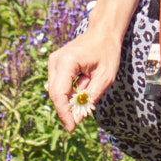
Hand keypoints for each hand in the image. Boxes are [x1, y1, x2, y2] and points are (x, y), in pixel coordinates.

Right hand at [43, 13, 128, 129]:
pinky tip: (84, 86)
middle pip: (55, 94)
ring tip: (88, 92)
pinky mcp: (56, 65)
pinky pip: (60, 85)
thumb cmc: (106, 51)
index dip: (64, 113)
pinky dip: (70, 93)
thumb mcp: (105, 77)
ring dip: (69, 100)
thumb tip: (78, 118)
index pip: (59, 93)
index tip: (71, 128)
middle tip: (79, 121)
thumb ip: (91, 97)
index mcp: (67, 62)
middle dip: (66, 110)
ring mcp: (54, 62)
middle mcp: (55, 61)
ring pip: (57, 91)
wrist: (103, 31)